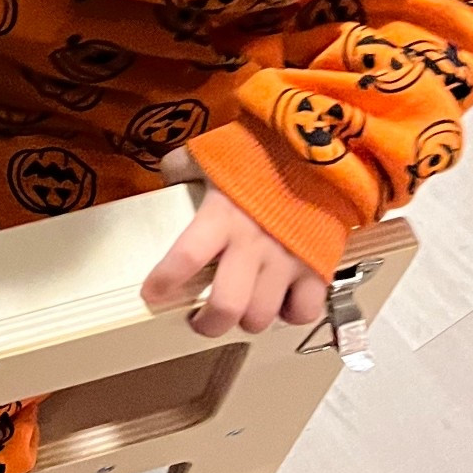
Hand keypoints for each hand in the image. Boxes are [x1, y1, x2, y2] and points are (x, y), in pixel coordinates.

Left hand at [140, 150, 327, 337]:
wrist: (320, 148)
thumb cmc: (260, 153)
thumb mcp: (212, 154)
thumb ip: (183, 168)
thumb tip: (168, 178)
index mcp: (221, 216)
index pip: (186, 258)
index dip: (165, 282)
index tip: (152, 295)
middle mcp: (252, 244)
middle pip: (226, 306)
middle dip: (208, 324)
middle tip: (201, 321)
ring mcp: (287, 259)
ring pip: (261, 316)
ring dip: (246, 320)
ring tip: (241, 310)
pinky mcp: (317, 266)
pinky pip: (304, 311)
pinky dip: (290, 314)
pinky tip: (280, 302)